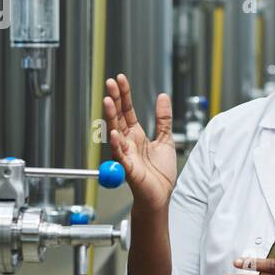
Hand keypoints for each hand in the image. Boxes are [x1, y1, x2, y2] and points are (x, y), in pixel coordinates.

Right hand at [103, 73, 176, 212]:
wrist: (161, 195)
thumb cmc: (160, 173)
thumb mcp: (166, 140)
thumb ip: (163, 119)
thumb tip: (162, 97)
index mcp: (136, 135)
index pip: (127, 110)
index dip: (124, 95)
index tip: (121, 79)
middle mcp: (127, 142)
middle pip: (118, 117)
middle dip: (115, 99)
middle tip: (110, 82)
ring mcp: (125, 154)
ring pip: (115, 132)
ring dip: (110, 116)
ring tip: (109, 101)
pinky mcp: (127, 168)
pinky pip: (119, 155)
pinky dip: (116, 144)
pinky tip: (114, 132)